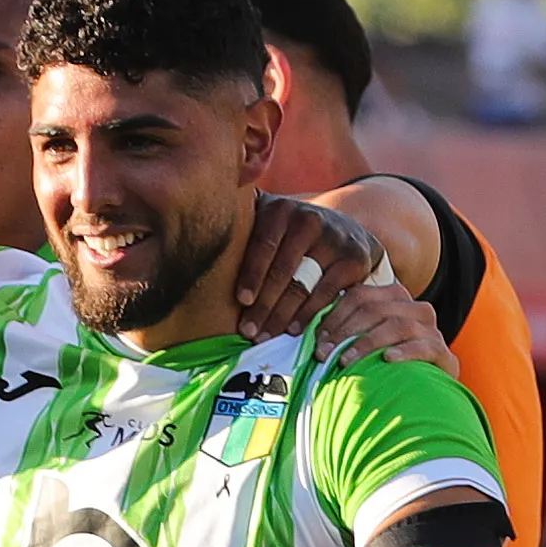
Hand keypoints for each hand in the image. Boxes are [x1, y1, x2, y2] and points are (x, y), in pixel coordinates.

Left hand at [237, 194, 382, 339]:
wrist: (346, 228)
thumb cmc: (290, 232)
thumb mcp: (267, 218)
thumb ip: (240, 222)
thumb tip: (192, 230)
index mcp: (281, 210)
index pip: (263, 244)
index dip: (252, 274)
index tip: (242, 301)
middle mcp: (310, 220)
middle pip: (283, 271)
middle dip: (263, 306)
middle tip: (248, 332)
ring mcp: (335, 240)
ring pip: (303, 285)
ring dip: (282, 316)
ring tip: (266, 336)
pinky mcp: (353, 260)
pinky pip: (327, 293)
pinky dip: (309, 315)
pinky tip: (294, 330)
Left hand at [315, 280, 456, 375]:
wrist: (426, 393)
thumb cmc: (386, 368)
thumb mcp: (365, 345)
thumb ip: (344, 334)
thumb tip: (309, 336)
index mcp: (394, 299)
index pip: (360, 295)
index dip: (335, 316)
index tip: (317, 340)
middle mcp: (415, 309)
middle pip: (376, 309)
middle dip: (345, 332)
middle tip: (324, 354)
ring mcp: (432, 330)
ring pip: (398, 324)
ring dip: (367, 342)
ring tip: (346, 361)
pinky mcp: (444, 354)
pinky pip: (425, 346)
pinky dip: (404, 351)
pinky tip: (387, 360)